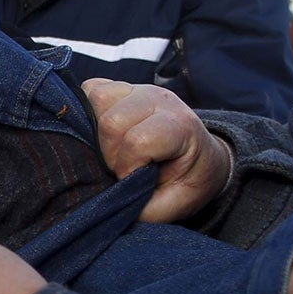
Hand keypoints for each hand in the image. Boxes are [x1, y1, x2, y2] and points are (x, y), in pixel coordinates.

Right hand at [83, 80, 231, 222]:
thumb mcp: (171, 207)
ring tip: (114, 149)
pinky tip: (104, 132)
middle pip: (112, 121)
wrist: (202, 159)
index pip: (138, 141)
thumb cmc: (187, 182)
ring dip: (97, 131)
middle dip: (110, 153)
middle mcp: (160, 100)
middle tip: (123, 167)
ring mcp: (140, 88)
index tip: (135, 180)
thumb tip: (103, 201)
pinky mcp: (122, 86)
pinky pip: (91, 89)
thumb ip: (137, 205)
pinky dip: (90, 112)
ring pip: (97, 98)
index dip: (128, 167)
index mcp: (181, 127)